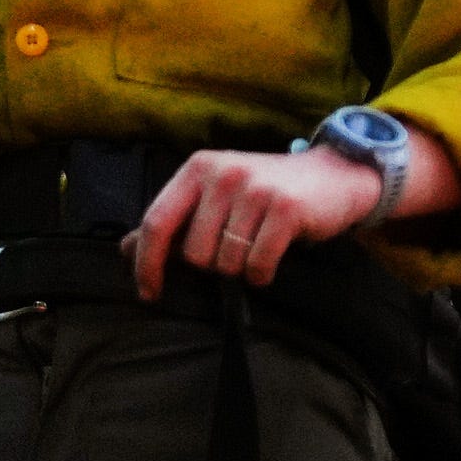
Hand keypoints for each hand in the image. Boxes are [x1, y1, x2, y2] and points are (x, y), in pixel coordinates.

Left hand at [129, 146, 382, 296]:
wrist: (335, 175)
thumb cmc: (268, 191)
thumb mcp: (216, 195)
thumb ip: (174, 219)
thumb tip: (125, 248)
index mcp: (198, 168)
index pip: (156, 222)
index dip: (148, 262)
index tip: (149, 292)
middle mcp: (223, 174)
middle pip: (194, 252)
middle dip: (213, 265)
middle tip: (235, 250)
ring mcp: (255, 190)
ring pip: (226, 262)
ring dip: (241, 269)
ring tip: (257, 249)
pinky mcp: (285, 208)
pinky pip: (258, 264)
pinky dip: (263, 274)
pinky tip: (271, 261)